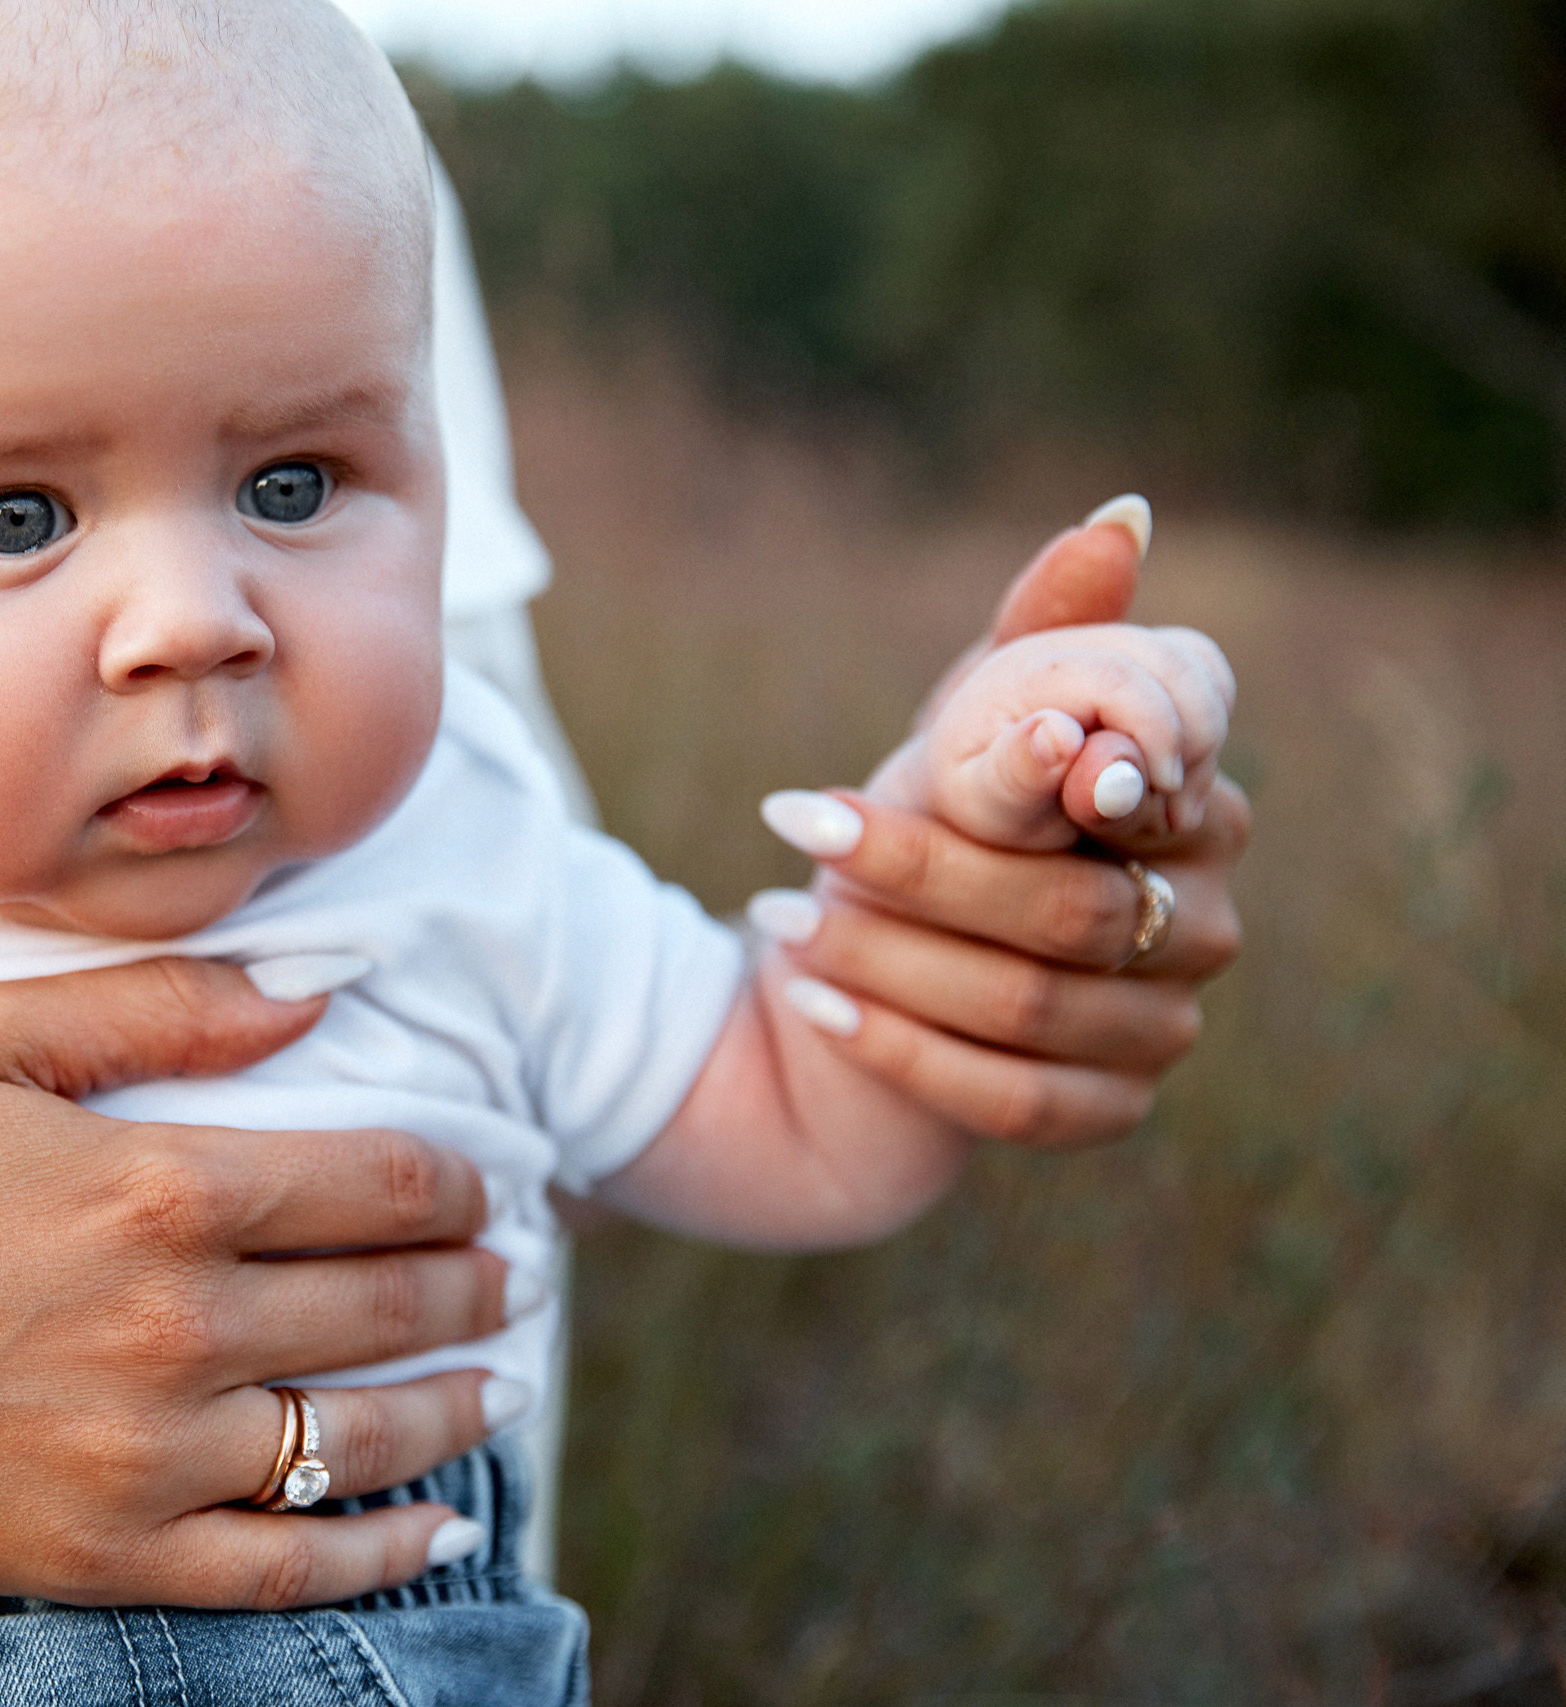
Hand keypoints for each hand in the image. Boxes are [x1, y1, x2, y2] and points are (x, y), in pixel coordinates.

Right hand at [0, 957, 511, 1609]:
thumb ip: (161, 1007)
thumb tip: (319, 988)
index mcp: (157, 1187)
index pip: (379, 1181)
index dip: (456, 1181)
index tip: (481, 1183)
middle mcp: (175, 1328)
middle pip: (390, 1306)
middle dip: (474, 1286)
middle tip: (509, 1276)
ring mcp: (142, 1457)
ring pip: (361, 1439)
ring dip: (455, 1409)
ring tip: (492, 1384)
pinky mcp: (100, 1553)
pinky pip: (285, 1571)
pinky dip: (381, 1553)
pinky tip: (439, 1527)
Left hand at [748, 502, 1246, 1147]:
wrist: (876, 976)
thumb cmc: (942, 823)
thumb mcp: (970, 726)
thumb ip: (1042, 640)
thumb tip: (1121, 519)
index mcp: (1197, 809)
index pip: (1152, 792)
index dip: (1061, 778)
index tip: (974, 754)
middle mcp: (1207, 923)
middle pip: (1068, 907)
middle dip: (921, 867)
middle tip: (799, 822)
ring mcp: (1163, 1029)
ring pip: (1025, 1006)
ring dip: (883, 956)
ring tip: (779, 911)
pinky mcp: (1104, 1113)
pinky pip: (1005, 1100)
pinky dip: (892, 1048)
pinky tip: (806, 999)